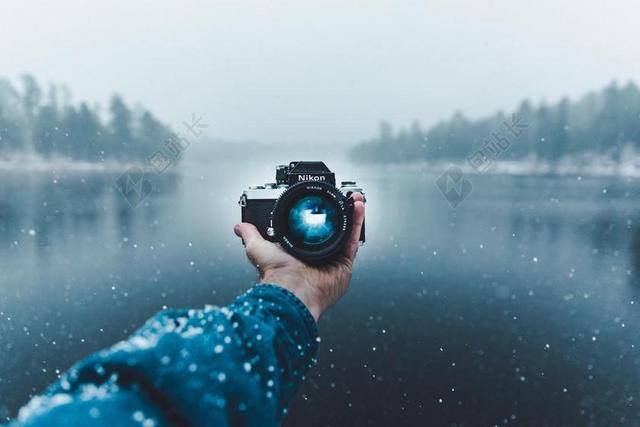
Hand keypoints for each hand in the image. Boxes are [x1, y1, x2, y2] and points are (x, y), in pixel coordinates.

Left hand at [234, 193, 364, 321]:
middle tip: (341, 198)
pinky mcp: (345, 262)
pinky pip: (353, 239)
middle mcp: (317, 256)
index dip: (318, 217)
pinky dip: (357, 222)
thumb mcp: (258, 248)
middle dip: (337, 213)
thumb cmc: (277, 275)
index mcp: (298, 253)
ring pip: (345, 232)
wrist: (293, 289)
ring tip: (353, 199)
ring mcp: (332, 259)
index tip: (321, 202)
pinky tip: (358, 207)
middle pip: (332, 229)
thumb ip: (251, 235)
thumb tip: (239, 226)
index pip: (311, 231)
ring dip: (351, 214)